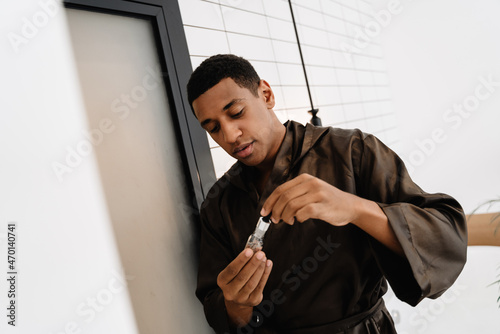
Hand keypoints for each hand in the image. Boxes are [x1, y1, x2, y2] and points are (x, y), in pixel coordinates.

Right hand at [217, 248, 272, 325]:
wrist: (238, 297)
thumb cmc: (237, 277)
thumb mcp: (236, 269)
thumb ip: (244, 259)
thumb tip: (256, 248)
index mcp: (222, 281)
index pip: (231, 270)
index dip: (241, 260)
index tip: (249, 250)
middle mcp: (229, 292)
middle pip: (242, 277)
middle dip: (253, 264)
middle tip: (261, 254)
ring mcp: (241, 298)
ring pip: (252, 282)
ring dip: (260, 269)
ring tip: (264, 258)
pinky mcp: (252, 301)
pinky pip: (260, 286)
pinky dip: (265, 274)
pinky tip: (268, 265)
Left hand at [260, 174, 403, 254]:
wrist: (351, 206)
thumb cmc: (328, 201)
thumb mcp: (311, 191)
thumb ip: (296, 194)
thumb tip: (274, 206)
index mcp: (305, 178)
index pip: (280, 189)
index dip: (270, 202)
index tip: (264, 212)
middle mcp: (311, 183)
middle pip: (284, 197)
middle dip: (275, 211)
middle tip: (275, 220)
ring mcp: (318, 194)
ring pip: (291, 205)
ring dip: (285, 216)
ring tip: (288, 221)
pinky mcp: (323, 205)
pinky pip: (303, 213)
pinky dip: (298, 218)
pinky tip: (300, 220)